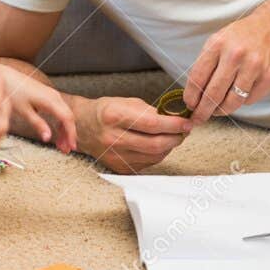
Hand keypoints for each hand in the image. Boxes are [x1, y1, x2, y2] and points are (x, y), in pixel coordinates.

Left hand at [0, 65, 76, 152]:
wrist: (5, 77)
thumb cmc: (13, 92)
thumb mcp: (24, 111)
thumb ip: (38, 124)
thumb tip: (47, 138)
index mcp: (50, 100)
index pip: (67, 119)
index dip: (70, 134)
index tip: (70, 146)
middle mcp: (55, 96)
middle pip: (68, 117)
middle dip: (69, 135)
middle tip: (65, 150)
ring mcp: (53, 95)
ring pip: (65, 114)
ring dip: (64, 130)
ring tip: (60, 145)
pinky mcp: (48, 96)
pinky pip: (59, 111)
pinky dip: (59, 123)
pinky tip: (55, 133)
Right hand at [75, 96, 190, 171]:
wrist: (83, 128)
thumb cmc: (105, 112)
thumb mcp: (126, 102)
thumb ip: (150, 111)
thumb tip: (174, 119)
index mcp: (114, 116)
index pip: (152, 124)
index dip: (174, 124)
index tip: (186, 122)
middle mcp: (113, 138)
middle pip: (155, 144)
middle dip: (175, 138)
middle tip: (184, 131)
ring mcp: (115, 155)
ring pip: (154, 156)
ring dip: (169, 146)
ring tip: (172, 136)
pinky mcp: (119, 167)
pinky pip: (147, 163)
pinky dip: (158, 154)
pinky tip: (158, 145)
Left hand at [182, 10, 269, 124]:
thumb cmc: (241, 37)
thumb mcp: (218, 41)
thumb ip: (205, 65)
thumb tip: (194, 95)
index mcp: (218, 44)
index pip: (198, 78)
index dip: (191, 97)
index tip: (189, 106)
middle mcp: (236, 55)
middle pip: (214, 94)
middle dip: (203, 111)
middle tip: (199, 118)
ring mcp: (255, 66)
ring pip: (232, 101)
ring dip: (222, 110)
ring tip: (217, 110)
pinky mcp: (269, 77)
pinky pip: (250, 100)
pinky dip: (242, 101)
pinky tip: (239, 94)